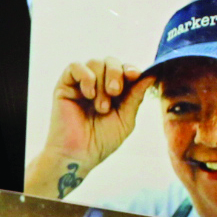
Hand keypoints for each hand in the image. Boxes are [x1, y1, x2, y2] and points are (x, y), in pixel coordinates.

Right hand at [26, 58, 153, 197]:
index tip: (135, 75)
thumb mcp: (126, 119)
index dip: (131, 69)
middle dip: (116, 74)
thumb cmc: (101, 141)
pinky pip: (75, 66)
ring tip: (100, 106)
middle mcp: (98, 84)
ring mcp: (81, 84)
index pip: (124, 69)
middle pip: (111, 61)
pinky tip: (88, 94)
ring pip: (95, 62)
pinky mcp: (65, 85)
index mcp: (114, 91)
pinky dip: (85, 76)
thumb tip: (152, 74)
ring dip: (102, 82)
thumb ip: (136, 96)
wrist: (78, 155)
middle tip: (115, 93)